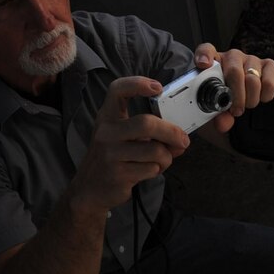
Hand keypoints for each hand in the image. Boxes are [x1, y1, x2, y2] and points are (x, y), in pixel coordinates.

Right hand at [70, 76, 190, 211]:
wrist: (90, 189)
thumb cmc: (113, 158)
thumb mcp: (124, 139)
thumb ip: (151, 134)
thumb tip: (180, 139)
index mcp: (107, 117)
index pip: (117, 91)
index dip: (137, 84)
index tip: (157, 87)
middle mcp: (106, 132)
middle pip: (147, 124)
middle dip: (171, 132)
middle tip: (183, 140)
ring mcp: (110, 153)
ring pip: (155, 150)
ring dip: (166, 158)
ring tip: (159, 161)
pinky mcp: (118, 174)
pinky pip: (151, 168)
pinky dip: (157, 170)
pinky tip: (148, 171)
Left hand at [193, 43, 273, 132]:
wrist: (245, 113)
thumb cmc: (228, 109)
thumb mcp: (218, 115)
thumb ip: (217, 118)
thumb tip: (223, 122)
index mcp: (215, 64)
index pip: (206, 50)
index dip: (205, 55)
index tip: (203, 65)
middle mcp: (233, 58)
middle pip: (234, 71)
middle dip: (236, 96)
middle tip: (236, 111)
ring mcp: (252, 60)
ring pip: (253, 79)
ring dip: (251, 98)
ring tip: (249, 105)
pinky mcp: (270, 66)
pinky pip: (269, 81)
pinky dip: (266, 95)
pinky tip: (262, 98)